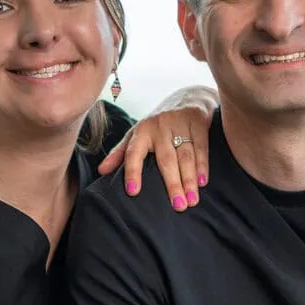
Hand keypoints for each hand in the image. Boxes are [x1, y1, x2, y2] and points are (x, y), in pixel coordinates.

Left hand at [97, 86, 216, 209]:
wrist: (188, 97)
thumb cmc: (158, 124)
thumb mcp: (137, 134)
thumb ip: (121, 153)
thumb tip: (101, 171)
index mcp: (141, 131)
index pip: (133, 153)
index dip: (132, 172)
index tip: (133, 192)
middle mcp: (159, 126)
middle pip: (166, 160)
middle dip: (172, 184)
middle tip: (178, 206)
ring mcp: (179, 122)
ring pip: (185, 155)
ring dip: (190, 180)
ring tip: (192, 201)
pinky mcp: (198, 121)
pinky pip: (201, 147)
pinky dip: (203, 166)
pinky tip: (203, 183)